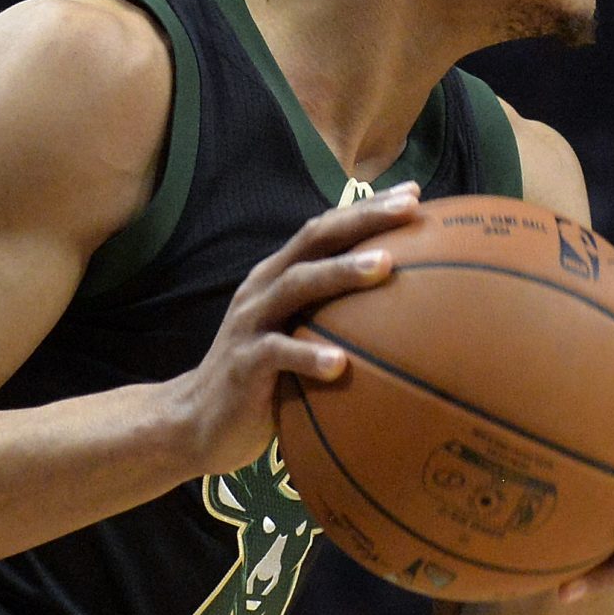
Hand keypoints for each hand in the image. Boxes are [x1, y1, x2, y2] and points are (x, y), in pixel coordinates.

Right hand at [164, 185, 419, 477]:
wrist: (199, 420)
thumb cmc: (268, 377)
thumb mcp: (300, 335)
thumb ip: (337, 316)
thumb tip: (407, 313)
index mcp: (281, 275)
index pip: (326, 229)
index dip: (367, 208)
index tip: (414, 194)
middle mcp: (265, 288)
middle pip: (315, 239)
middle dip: (363, 219)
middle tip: (409, 209)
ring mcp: (251, 322)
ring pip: (298, 284)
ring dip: (342, 272)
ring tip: (386, 265)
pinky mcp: (244, 364)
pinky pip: (277, 354)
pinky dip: (308, 355)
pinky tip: (340, 364)